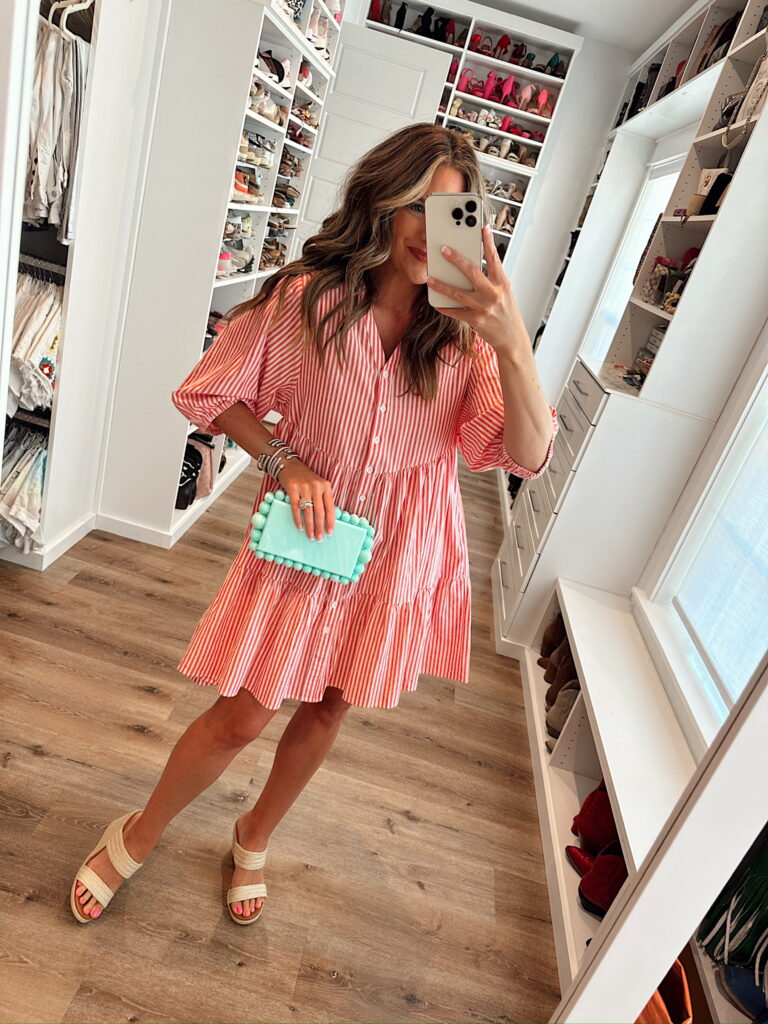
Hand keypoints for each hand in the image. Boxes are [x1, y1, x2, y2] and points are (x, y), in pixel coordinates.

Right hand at [277, 460, 335, 539]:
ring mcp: (304, 487)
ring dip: (310, 526)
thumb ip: (322, 499)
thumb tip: (326, 520)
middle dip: (320, 527)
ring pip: (308, 512)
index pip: (330, 507)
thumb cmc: (305, 478)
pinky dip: (298, 519)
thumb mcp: (318, 485)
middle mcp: (316, 486)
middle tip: (319, 539)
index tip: (330, 533)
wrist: (289, 464)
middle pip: (319, 512)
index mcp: (326, 486)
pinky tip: (300, 527)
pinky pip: (296, 508)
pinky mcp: (292, 488)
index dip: (330, 521)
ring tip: (311, 536)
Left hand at [426, 224, 529, 355]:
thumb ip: (492, 279)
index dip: (488, 242)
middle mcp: (493, 294)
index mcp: (502, 284)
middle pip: (472, 272)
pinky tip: (436, 303)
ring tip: (430, 278)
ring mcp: (483, 307)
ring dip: (442, 285)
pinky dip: (445, 307)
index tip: (481, 228)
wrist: (512, 339)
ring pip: (458, 293)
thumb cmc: (508, 314)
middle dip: (456, 259)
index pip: (495, 258)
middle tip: (444, 250)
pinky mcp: (475, 320)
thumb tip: (475, 265)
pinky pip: (455, 312)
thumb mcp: (505, 292)